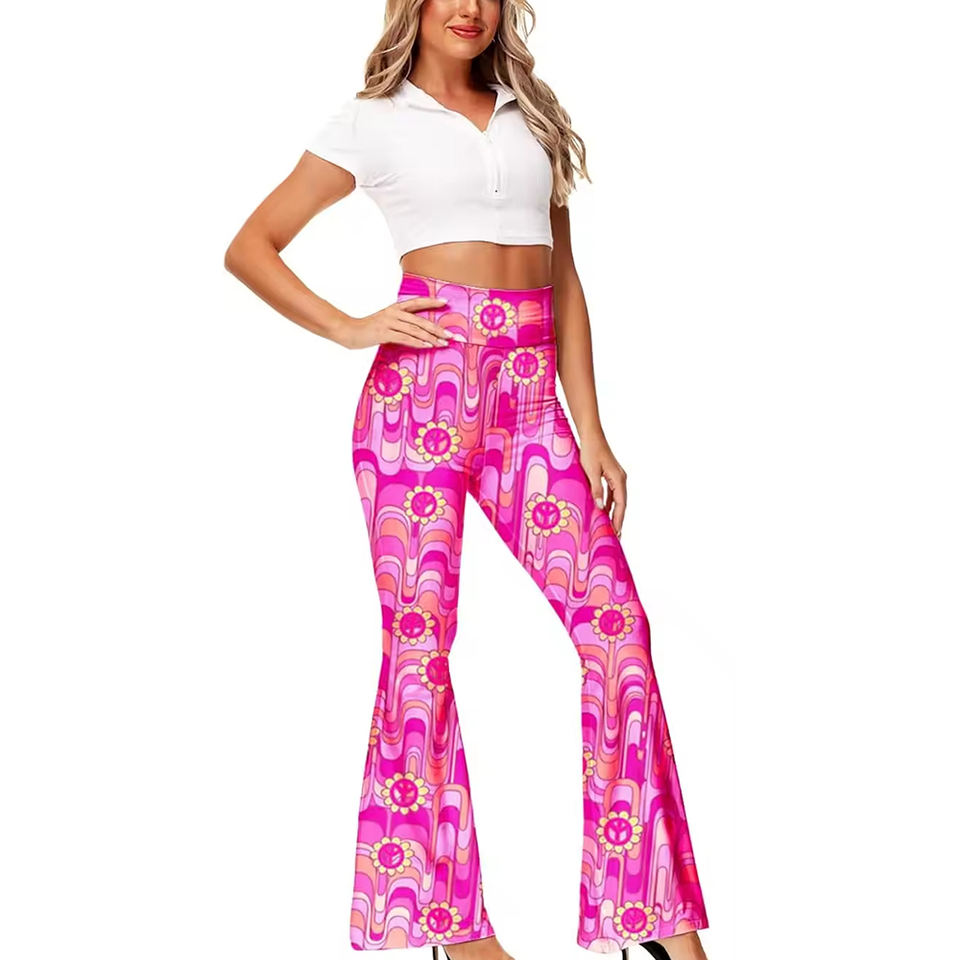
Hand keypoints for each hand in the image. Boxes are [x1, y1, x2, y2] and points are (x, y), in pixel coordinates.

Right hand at [338, 296, 455, 349]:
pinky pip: (405, 338)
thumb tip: (416, 332)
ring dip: (431, 338)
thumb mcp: (384, 321)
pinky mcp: (384, 333)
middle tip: (451, 335)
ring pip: (415, 330)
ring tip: (443, 343)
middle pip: (420, 320)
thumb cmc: (368, 329)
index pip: (416, 302)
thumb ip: (399, 323)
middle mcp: (394, 313)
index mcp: (394, 308)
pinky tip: (428, 346)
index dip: (431, 301)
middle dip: (438, 328)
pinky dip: (418, 342)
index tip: (445, 302)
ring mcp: (389, 322)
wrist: (349, 331)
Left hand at [579, 430, 627, 536]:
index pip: (621, 504)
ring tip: (610, 526)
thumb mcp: (591, 471)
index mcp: (619, 479)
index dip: (619, 519)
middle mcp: (621, 478)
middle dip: (619, 519)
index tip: (617, 532)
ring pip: (618, 499)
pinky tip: (604, 510)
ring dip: (614, 512)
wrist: (591, 434)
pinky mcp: (611, 474)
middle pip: (622, 503)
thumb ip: (596, 490)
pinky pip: (613, 492)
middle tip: (616, 535)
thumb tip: (601, 508)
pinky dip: (610, 503)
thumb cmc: (590, 450)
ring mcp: (617, 476)